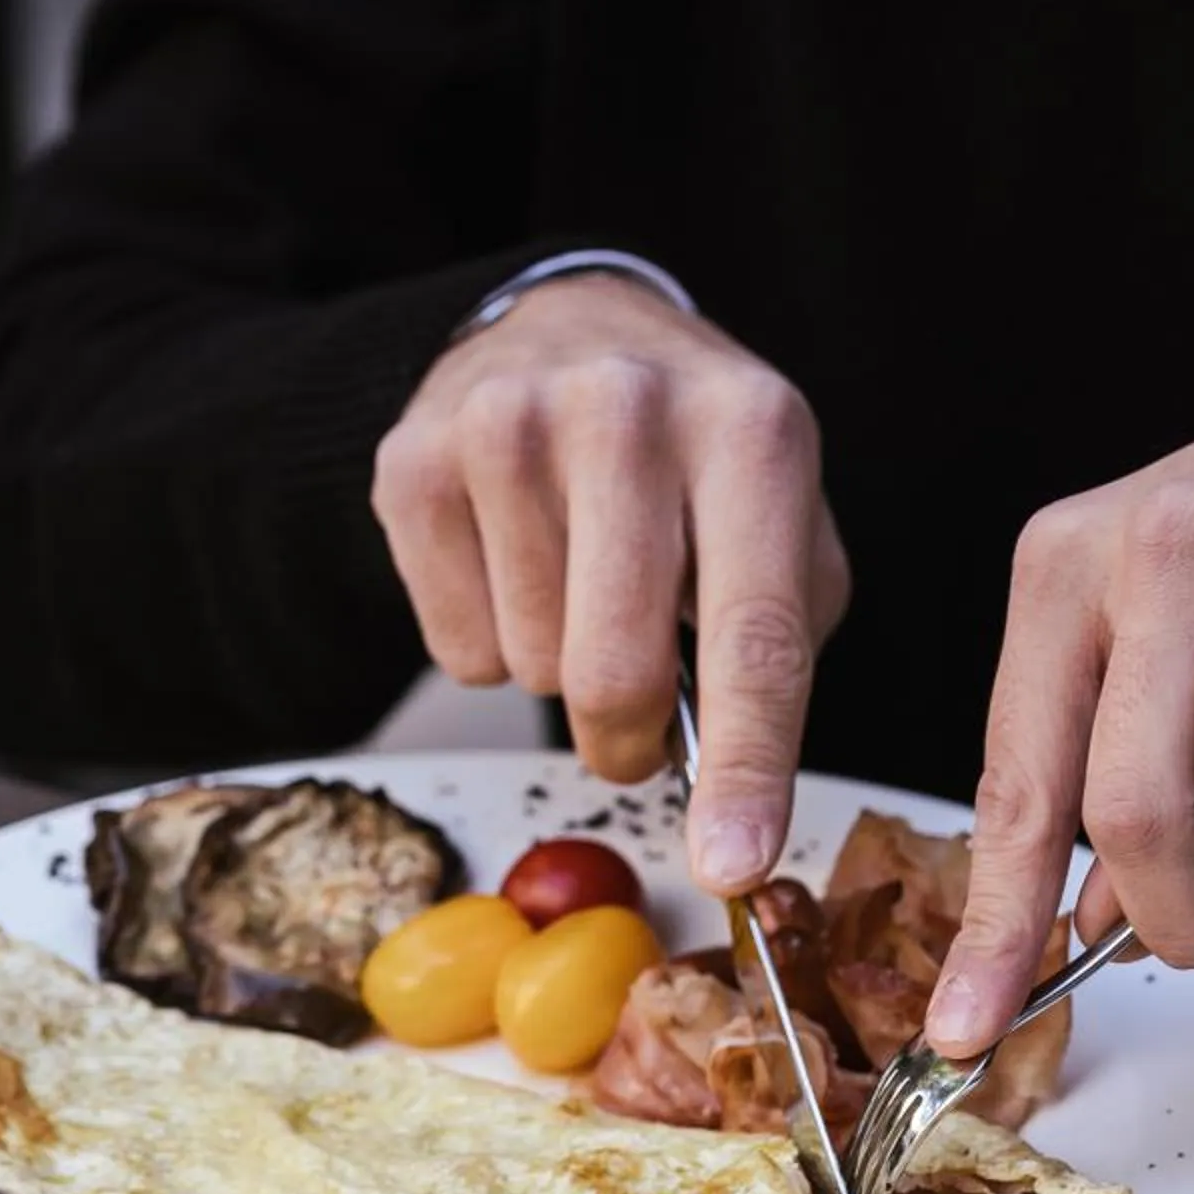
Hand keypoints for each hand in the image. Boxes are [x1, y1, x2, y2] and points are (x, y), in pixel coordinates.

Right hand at [372, 275, 850, 891]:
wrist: (561, 327)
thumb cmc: (687, 455)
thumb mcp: (779, 515)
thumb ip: (774, 644)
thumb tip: (734, 812)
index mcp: (751, 430)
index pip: (752, 635)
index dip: (746, 768)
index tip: (733, 866)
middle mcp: (627, 413)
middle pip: (612, 676)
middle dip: (625, 742)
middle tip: (633, 725)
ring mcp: (506, 428)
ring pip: (528, 671)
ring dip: (556, 669)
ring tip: (576, 582)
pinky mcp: (414, 464)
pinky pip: (456, 650)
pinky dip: (491, 642)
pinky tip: (514, 562)